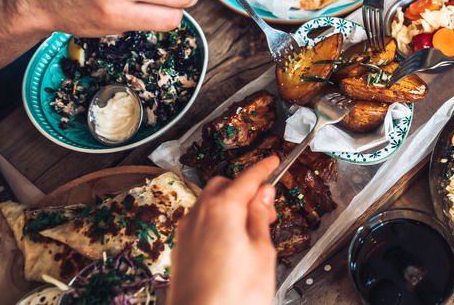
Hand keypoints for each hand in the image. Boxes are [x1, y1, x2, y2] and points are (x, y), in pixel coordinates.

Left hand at [168, 156, 278, 304]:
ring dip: (230, 205)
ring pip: (209, 203)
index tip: (273, 161)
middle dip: (245, 190)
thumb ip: (260, 217)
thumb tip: (263, 195)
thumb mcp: (262, 252)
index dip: (264, 168)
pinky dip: (216, 221)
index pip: (248, 178)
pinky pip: (200, 221)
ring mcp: (186, 231)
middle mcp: (200, 214)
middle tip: (266, 208)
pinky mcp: (180, 248)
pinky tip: (230, 242)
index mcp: (223, 208)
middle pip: (224, 186)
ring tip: (251, 229)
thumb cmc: (232, 295)